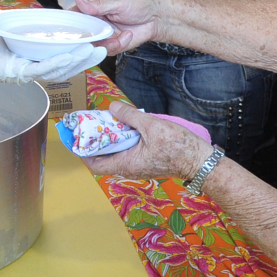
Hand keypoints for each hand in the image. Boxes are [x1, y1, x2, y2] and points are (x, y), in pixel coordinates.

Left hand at [0, 27, 104, 84]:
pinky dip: (59, 62)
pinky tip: (72, 56)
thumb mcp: (8, 29)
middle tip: (105, 48)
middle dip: (87, 59)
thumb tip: (37, 13)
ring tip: (96, 51)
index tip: (96, 42)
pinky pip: (43, 69)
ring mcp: (27, 72)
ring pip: (59, 69)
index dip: (80, 53)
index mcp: (33, 60)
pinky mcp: (18, 73)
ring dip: (79, 61)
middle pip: (67, 67)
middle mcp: (33, 69)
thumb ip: (24, 23)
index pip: (62, 58)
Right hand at [74, 0, 160, 54]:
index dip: (71, 22)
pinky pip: (107, 49)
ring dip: (106, 42)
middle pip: (81, 32)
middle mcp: (95, 19)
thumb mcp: (118, 1)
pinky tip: (127, 36)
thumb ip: (98, 5)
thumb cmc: (139, 3)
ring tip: (119, 37)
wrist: (157, 18)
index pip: (75, 13)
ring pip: (93, 44)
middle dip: (89, 37)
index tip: (72, 29)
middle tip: (98, 36)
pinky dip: (117, 45)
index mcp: (93, 3)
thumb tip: (78, 1)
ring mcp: (103, 32)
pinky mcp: (111, 43)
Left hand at [80, 102, 212, 180]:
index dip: (83, 152)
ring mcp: (138, 167)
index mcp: (127, 164)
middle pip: (104, 158)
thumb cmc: (178, 147)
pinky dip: (122, 141)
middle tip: (91, 125)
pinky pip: (128, 153)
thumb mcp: (152, 126)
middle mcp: (130, 169)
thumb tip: (112, 107)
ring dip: (110, 141)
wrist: (200, 161)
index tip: (77, 139)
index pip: (95, 164)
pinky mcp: (146, 162)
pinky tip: (126, 127)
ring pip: (116, 155)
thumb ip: (130, 115)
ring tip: (107, 123)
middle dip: (95, 142)